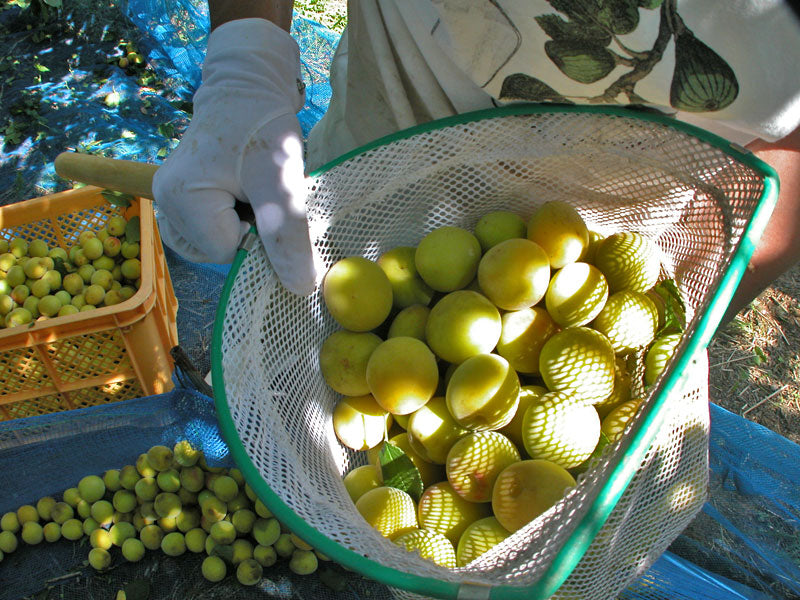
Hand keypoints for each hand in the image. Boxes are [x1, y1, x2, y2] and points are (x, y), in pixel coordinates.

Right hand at [153, 18, 316, 295]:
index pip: (228, 253)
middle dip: (250, 231)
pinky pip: (212, 234)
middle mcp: (164, 204)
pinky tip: (240, 196)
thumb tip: (301, 288)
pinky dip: (233, 224)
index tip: (267, 198)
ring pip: (218, 247)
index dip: (259, 234)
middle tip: (258, 190)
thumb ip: (287, 235)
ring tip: (249, 190)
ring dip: (243, 228)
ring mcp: (169, 204)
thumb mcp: (280, 180)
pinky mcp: (180, 203)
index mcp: (180, 198)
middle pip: (220, 253)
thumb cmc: (263, 127)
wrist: (248, 89)